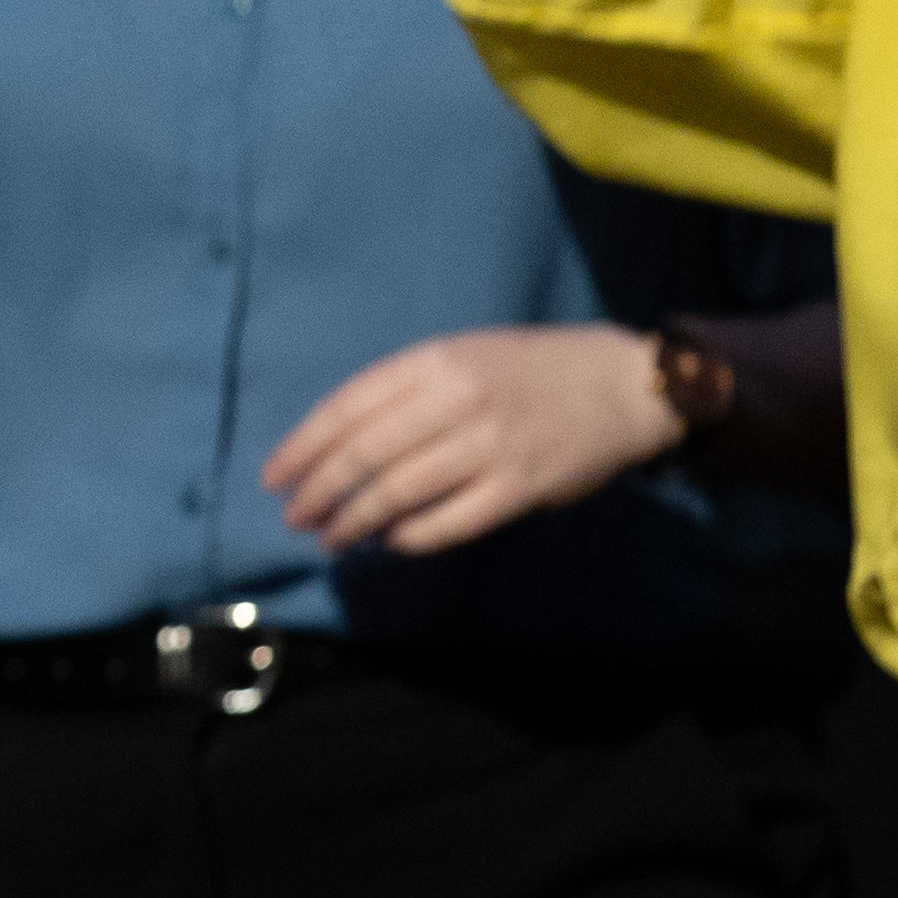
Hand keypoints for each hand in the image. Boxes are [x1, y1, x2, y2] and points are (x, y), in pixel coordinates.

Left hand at [262, 322, 680, 555]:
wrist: (623, 385)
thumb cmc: (532, 371)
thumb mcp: (465, 356)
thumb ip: (408, 392)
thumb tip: (339, 446)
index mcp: (437, 360)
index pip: (348, 406)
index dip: (303, 447)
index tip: (273, 477)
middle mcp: (459, 398)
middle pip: (365, 454)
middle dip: (319, 491)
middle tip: (294, 517)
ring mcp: (491, 445)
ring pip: (400, 492)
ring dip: (355, 521)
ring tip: (332, 537)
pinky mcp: (521, 487)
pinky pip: (450, 523)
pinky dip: (411, 537)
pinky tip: (391, 541)